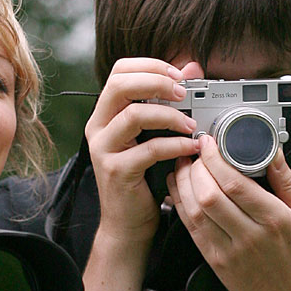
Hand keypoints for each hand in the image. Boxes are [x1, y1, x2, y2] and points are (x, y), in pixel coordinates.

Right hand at [84, 58, 202, 243]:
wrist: (127, 224)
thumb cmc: (142, 179)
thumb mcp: (153, 135)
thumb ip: (168, 102)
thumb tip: (192, 68)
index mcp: (105, 114)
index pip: (119, 72)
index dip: (150, 66)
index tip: (178, 74)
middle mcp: (98, 128)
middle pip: (120, 85)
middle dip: (157, 82)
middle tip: (183, 92)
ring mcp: (104, 149)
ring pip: (133, 114)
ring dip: (169, 115)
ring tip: (191, 125)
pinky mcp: (117, 171)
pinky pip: (149, 149)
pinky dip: (175, 145)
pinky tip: (191, 148)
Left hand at [166, 134, 290, 290]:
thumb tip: (273, 152)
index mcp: (275, 221)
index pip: (235, 184)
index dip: (216, 159)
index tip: (210, 143)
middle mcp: (249, 236)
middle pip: (209, 194)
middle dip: (196, 166)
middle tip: (195, 151)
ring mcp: (229, 250)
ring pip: (194, 210)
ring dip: (183, 183)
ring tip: (184, 165)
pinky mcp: (215, 260)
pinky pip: (191, 228)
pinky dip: (180, 205)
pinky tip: (180, 189)